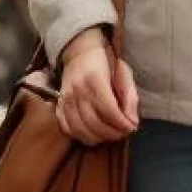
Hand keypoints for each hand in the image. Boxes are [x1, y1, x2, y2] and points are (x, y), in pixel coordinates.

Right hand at [55, 28, 139, 144]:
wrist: (79, 53)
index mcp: (95, 79)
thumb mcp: (124, 74)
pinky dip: (82, 136)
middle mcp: (77, 91)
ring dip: (98, 138)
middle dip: (112, 133)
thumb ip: (130, 98)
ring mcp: (65, 100)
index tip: (131, 128)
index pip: (108, 110)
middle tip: (123, 133)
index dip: (121, 124)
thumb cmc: (106, 63)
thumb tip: (133, 123)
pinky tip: (94, 133)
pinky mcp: (59, 106)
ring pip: (80, 130)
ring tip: (111, 134)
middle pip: (94, 123)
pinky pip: (68, 129)